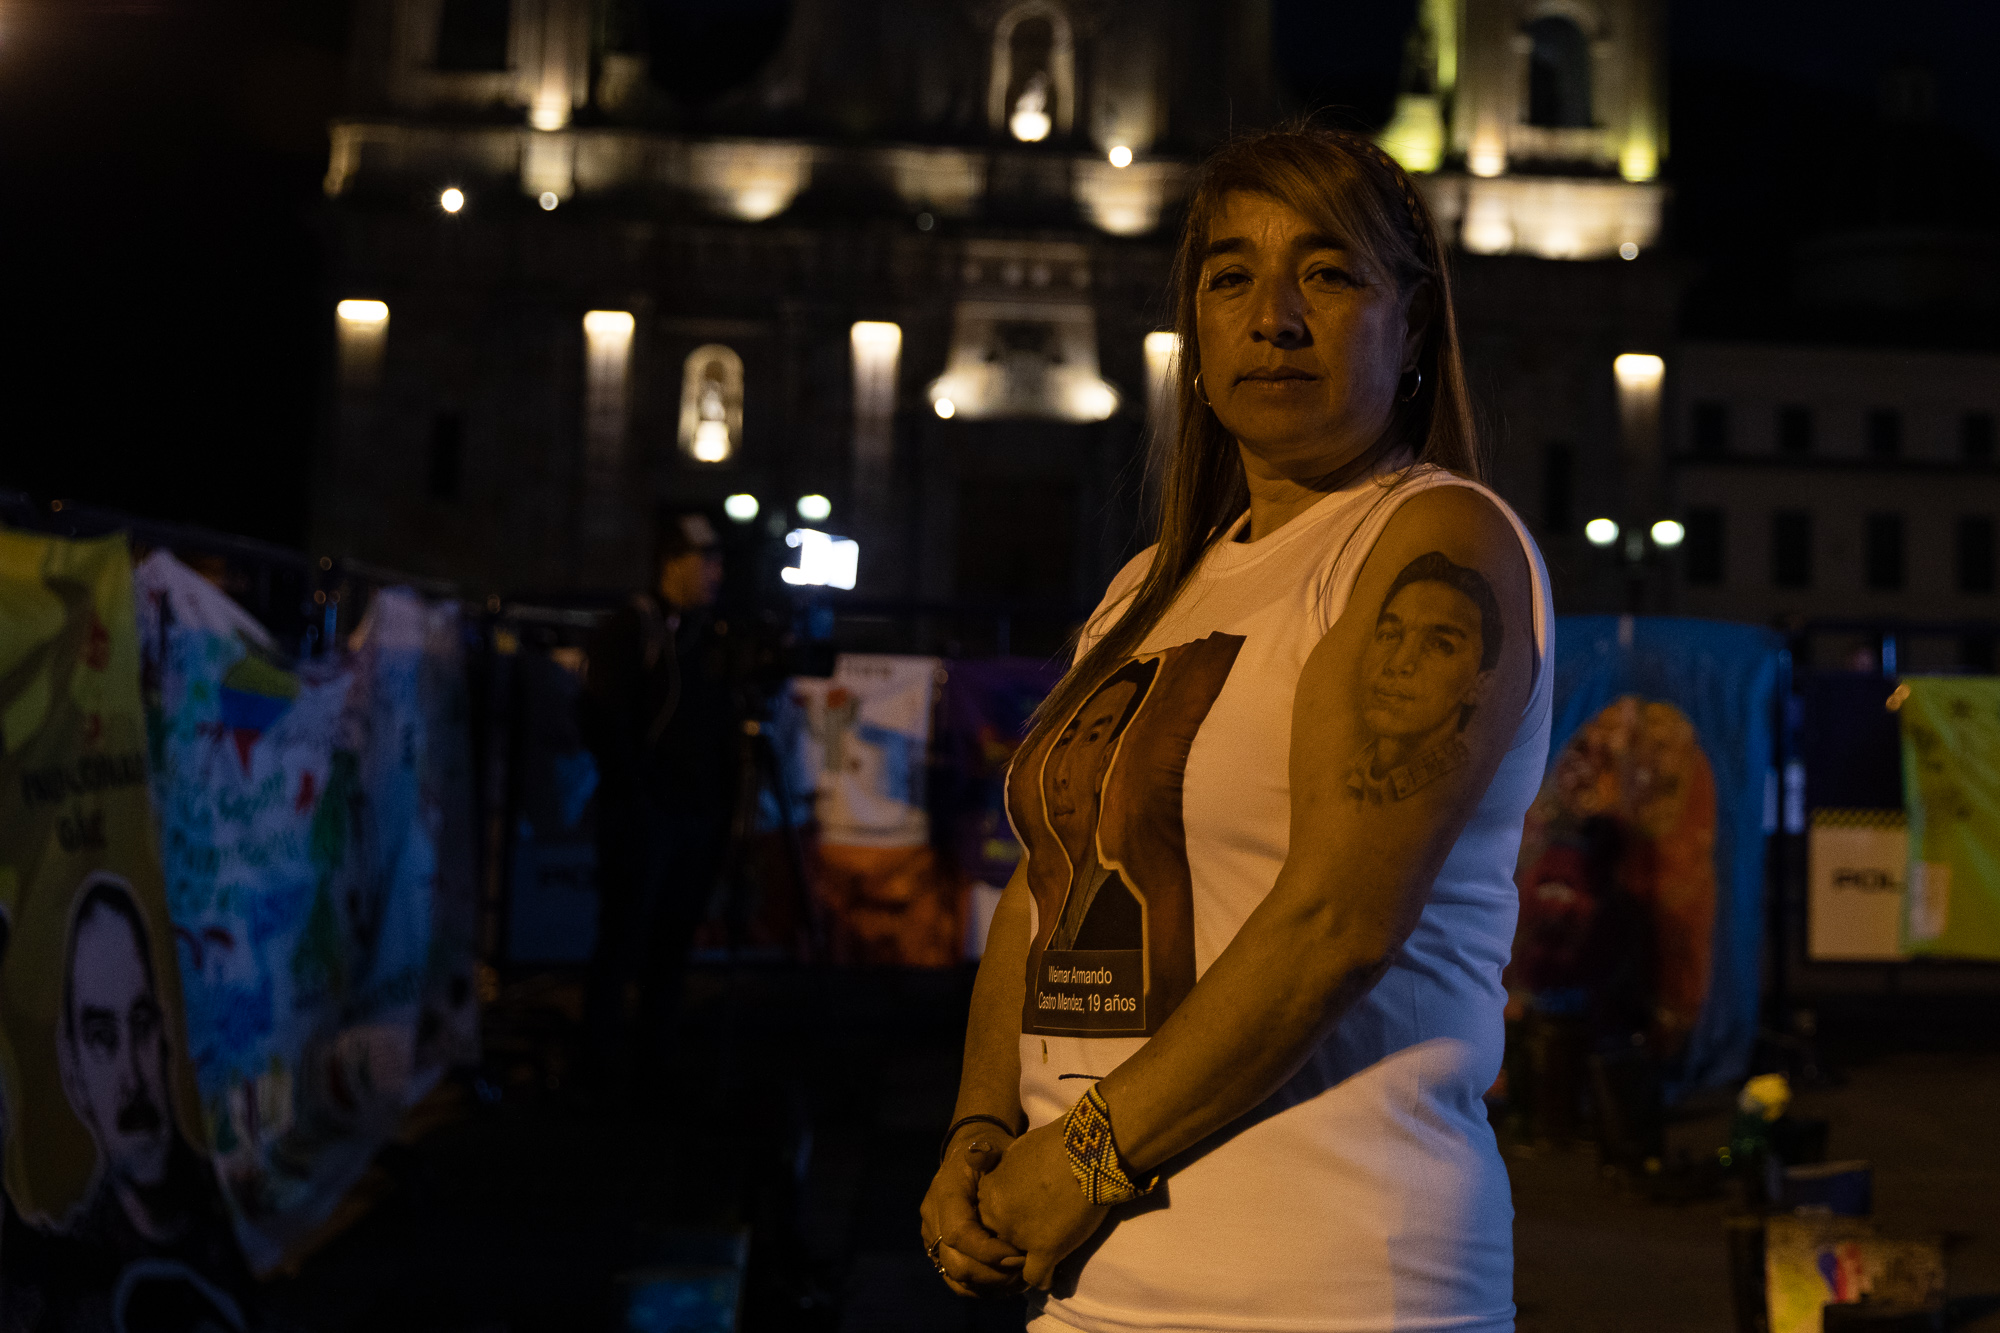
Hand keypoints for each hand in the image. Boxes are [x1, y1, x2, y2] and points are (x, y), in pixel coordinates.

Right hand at [919, 1135, 1026, 1297]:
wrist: (970, 1155)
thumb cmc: (988, 1151)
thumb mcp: (990, 1146)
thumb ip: (985, 1155)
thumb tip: (979, 1156)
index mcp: (943, 1194)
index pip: (958, 1234)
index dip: (988, 1251)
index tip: (1020, 1256)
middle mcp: (932, 1220)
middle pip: (955, 1263)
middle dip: (993, 1274)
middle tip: (1026, 1273)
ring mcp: (933, 1239)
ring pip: (955, 1278)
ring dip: (990, 1286)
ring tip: (1020, 1281)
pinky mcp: (940, 1252)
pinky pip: (957, 1281)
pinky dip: (982, 1288)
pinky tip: (1008, 1283)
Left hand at [975, 1121, 1109, 1290]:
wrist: (1087, 1152)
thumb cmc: (1057, 1144)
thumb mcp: (1018, 1151)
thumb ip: (1006, 1171)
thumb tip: (1007, 1174)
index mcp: (989, 1191)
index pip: (989, 1218)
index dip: (1007, 1219)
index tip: (1026, 1215)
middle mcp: (998, 1216)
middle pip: (999, 1240)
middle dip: (1014, 1241)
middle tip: (1039, 1233)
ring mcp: (1019, 1236)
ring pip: (1015, 1262)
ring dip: (1029, 1259)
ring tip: (1049, 1253)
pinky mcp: (1045, 1251)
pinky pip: (1037, 1277)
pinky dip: (1045, 1277)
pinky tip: (1054, 1272)